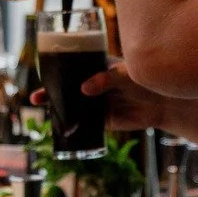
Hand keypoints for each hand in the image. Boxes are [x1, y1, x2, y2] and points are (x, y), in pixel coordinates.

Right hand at [33, 64, 167, 131]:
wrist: (162, 103)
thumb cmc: (144, 81)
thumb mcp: (124, 75)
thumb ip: (106, 79)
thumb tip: (84, 89)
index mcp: (96, 67)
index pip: (71, 67)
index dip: (55, 71)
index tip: (42, 74)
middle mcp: (92, 84)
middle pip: (66, 88)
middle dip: (50, 93)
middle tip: (36, 98)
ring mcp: (96, 103)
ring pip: (72, 107)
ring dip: (58, 111)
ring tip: (45, 115)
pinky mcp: (102, 120)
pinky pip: (83, 124)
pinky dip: (72, 126)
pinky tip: (62, 129)